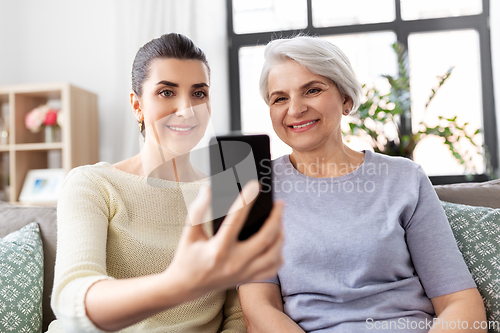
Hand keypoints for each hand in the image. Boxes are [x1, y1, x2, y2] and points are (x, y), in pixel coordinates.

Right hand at [166, 180, 283, 297]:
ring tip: (279, 220)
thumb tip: (208, 189)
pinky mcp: (248, 278)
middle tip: (279, 203)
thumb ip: (198, 210)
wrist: (186, 287)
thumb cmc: (187, 257)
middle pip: (265, 238)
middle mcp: (234, 262)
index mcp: (218, 249)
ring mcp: (244, 272)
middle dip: (276, 218)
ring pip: (273, 254)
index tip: (255, 185)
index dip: (247, 199)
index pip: (236, 219)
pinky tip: (277, 242)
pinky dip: (279, 254)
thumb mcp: (189, 233)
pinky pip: (273, 268)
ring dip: (280, 235)